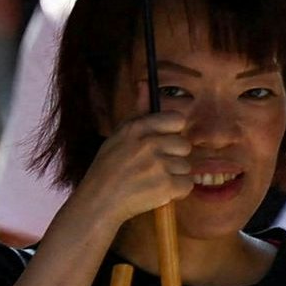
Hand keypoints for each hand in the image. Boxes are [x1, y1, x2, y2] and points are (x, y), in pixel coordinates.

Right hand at [63, 109, 194, 229]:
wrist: (99, 202)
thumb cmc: (109, 167)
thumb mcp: (119, 135)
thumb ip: (139, 110)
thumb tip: (145, 82)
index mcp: (137, 128)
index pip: (176, 120)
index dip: (173, 132)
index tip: (164, 141)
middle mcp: (149, 144)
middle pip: (184, 145)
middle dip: (173, 157)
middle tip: (154, 166)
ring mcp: (158, 166)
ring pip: (185, 166)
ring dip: (173, 175)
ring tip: (151, 180)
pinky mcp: (166, 187)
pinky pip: (186, 185)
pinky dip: (176, 192)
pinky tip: (158, 191)